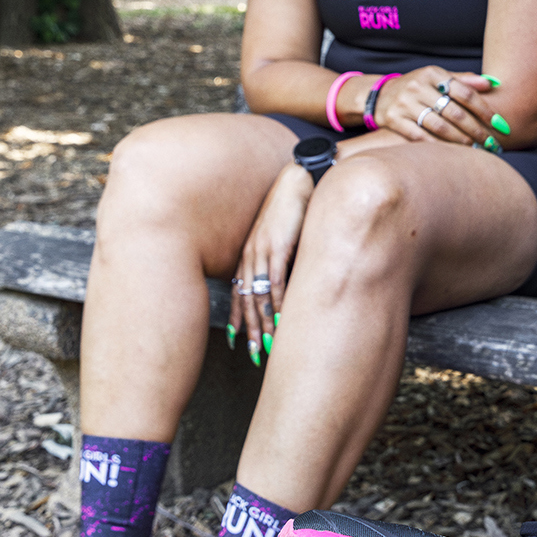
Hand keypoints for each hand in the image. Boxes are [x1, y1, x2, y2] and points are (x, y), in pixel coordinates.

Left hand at [231, 163, 312, 366]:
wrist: (297, 181)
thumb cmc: (292, 208)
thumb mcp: (280, 236)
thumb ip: (278, 260)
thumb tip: (284, 285)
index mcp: (249, 254)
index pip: (239, 293)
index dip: (238, 319)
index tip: (238, 341)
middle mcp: (250, 255)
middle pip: (246, 300)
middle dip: (250, 331)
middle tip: (254, 354)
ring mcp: (262, 251)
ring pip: (258, 295)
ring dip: (263, 324)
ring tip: (268, 345)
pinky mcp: (277, 246)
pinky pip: (274, 281)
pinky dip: (276, 303)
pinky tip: (280, 319)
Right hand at [375, 67, 504, 148]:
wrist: (380, 96)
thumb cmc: (417, 87)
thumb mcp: (437, 78)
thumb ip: (463, 80)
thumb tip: (492, 83)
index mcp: (432, 73)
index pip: (465, 92)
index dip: (485, 109)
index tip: (500, 123)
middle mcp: (417, 86)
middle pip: (454, 112)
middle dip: (476, 129)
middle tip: (491, 142)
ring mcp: (404, 103)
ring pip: (439, 126)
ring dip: (460, 140)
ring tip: (475, 148)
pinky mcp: (394, 120)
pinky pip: (421, 136)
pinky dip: (439, 145)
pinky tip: (452, 153)